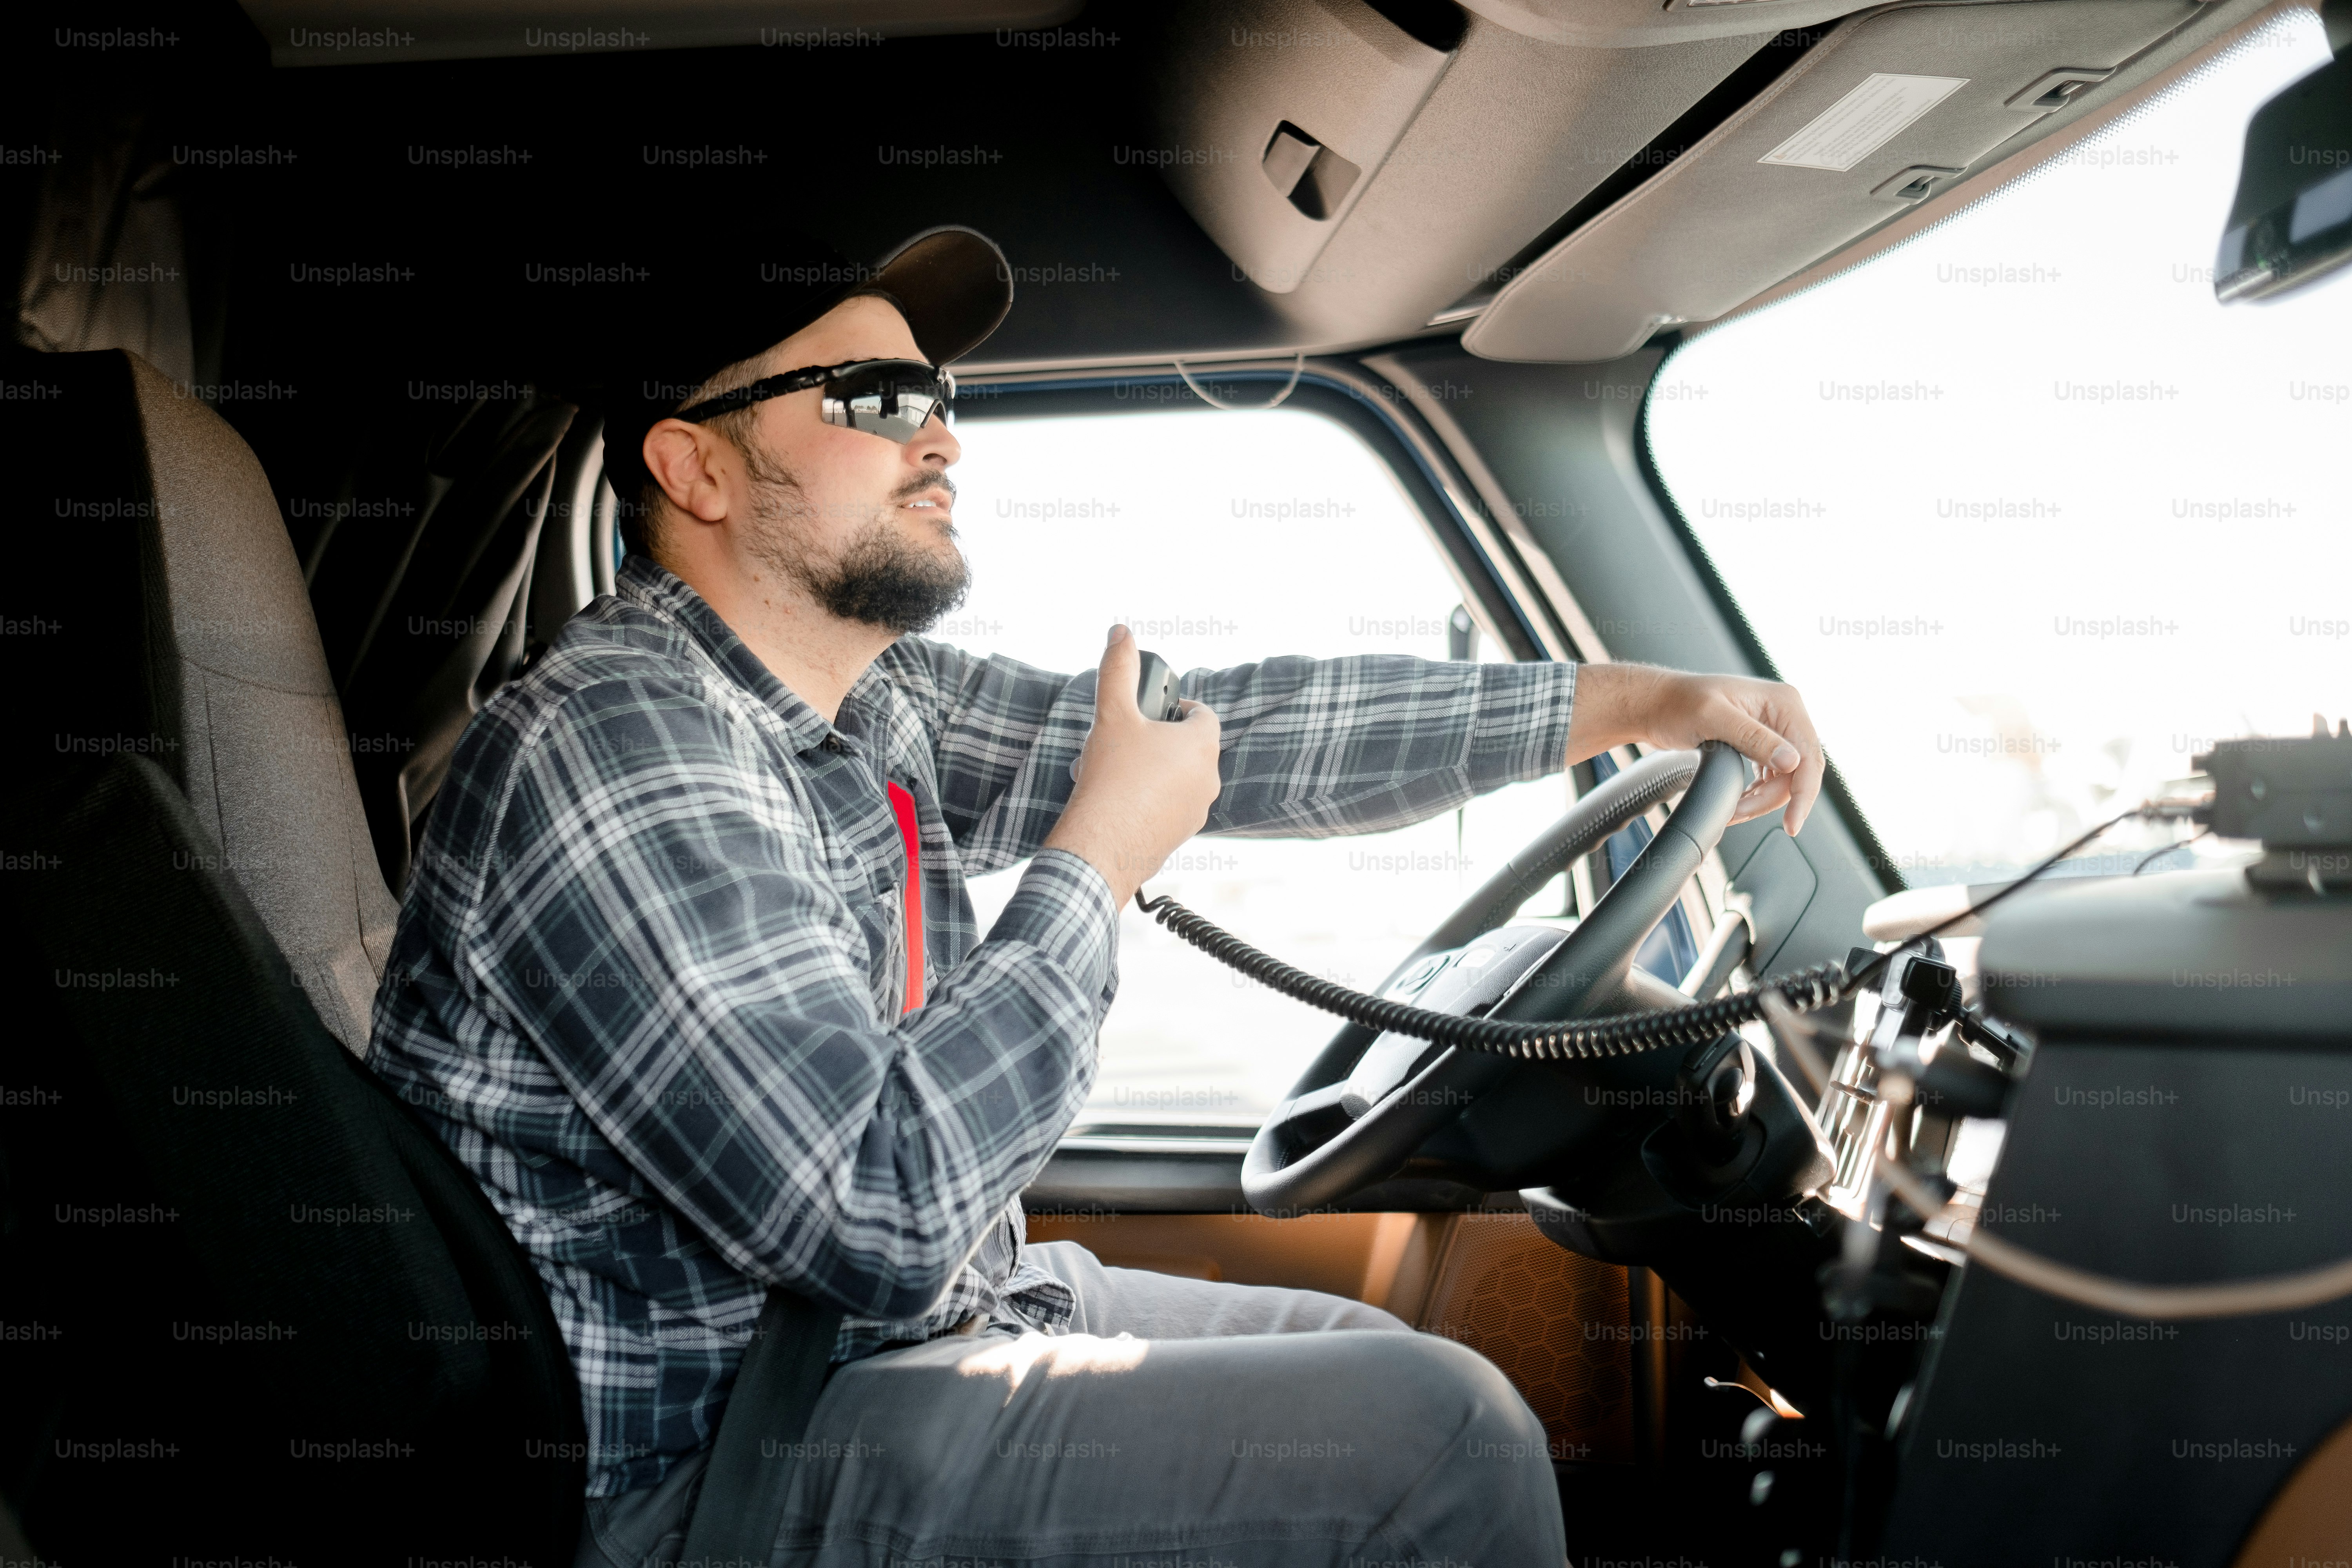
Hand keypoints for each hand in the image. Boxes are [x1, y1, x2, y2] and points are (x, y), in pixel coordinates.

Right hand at [1044, 625, 1223, 905]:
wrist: (1102, 847)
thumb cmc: (1111, 778)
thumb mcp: (1111, 714)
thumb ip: (1118, 669)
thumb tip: (1121, 632)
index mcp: (1202, 745)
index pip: (1202, 714)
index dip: (1177, 706)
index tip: (1152, 711)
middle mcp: (1209, 779)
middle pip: (1188, 746)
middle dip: (1158, 739)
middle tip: (1125, 740)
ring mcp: (1197, 811)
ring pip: (1178, 778)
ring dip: (1152, 769)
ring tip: (1114, 770)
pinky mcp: (1181, 836)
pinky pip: (1169, 806)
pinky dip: (1149, 798)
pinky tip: (1117, 800)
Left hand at [1565, 663, 1823, 835]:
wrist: (1655, 704)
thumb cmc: (1677, 703)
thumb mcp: (1713, 718)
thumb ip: (1754, 738)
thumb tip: (1792, 761)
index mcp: (1783, 702)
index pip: (1808, 755)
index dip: (1803, 793)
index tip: (1792, 824)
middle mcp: (1783, 714)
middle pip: (1798, 771)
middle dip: (1771, 799)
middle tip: (1740, 814)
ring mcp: (1772, 730)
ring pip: (1783, 779)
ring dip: (1760, 800)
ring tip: (1732, 810)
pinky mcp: (1759, 744)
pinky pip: (1769, 777)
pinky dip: (1755, 794)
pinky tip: (1739, 802)